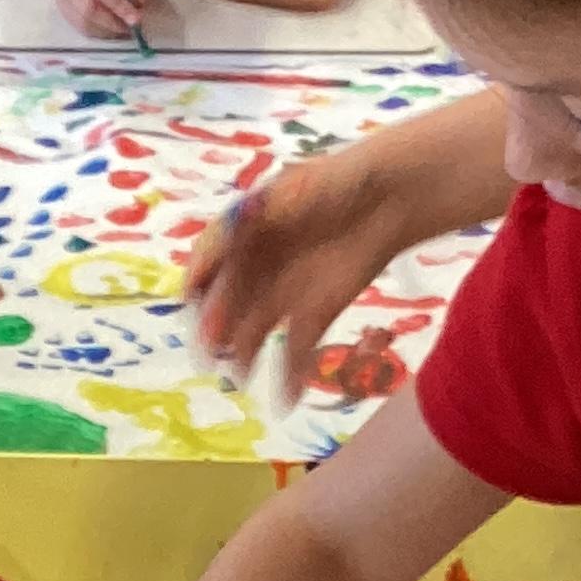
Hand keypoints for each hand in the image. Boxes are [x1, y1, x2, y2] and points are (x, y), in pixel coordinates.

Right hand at [58, 0, 148, 44]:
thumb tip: (140, 6)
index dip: (119, 6)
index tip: (136, 18)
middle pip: (89, 10)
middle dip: (114, 22)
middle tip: (132, 27)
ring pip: (85, 23)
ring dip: (108, 31)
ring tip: (125, 29)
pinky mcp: (65, 12)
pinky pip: (83, 29)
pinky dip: (101, 33)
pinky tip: (114, 29)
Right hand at [189, 140, 417, 403]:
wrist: (390, 195)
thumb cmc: (339, 180)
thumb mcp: (296, 188)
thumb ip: (263, 213)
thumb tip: (229, 231)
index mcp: (243, 233)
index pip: (209, 261)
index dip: (200, 280)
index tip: (191, 298)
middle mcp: (256, 268)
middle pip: (227, 303)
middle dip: (217, 326)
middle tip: (211, 349)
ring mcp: (283, 294)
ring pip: (254, 332)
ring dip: (245, 355)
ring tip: (241, 377)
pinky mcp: (314, 314)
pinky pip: (296, 349)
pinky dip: (289, 375)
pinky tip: (285, 400)